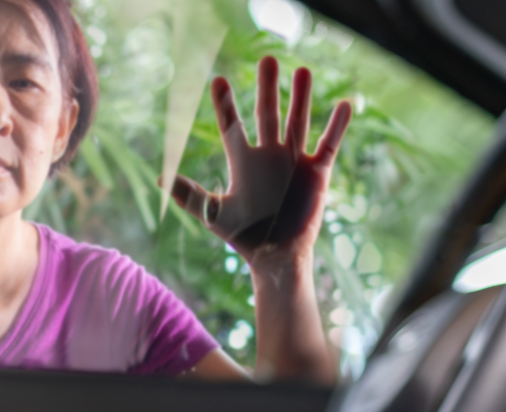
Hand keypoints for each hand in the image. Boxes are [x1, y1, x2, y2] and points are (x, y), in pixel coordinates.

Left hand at [169, 57, 351, 264]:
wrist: (276, 257)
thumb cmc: (243, 237)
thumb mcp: (213, 214)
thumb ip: (190, 196)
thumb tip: (160, 180)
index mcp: (243, 161)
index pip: (232, 125)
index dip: (225, 105)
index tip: (218, 81)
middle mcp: (268, 155)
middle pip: (268, 114)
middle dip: (267, 88)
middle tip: (268, 59)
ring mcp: (293, 161)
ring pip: (298, 121)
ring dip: (301, 97)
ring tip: (302, 70)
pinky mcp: (317, 172)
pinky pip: (329, 144)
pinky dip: (336, 127)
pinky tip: (345, 106)